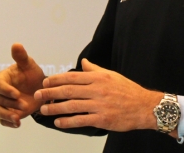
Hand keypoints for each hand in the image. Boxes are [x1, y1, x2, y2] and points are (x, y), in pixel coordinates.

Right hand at [0, 43, 45, 127]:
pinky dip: (8, 123)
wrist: (39, 89)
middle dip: (10, 103)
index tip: (17, 94)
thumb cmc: (32, 74)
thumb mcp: (29, 65)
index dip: (6, 90)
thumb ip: (21, 57)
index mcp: (2, 78)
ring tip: (17, 119)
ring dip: (7, 115)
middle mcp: (0, 91)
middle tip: (24, 105)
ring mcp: (3, 103)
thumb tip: (16, 44)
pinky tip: (17, 124)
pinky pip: (3, 120)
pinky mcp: (8, 113)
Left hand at [33, 58, 162, 132]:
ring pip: (72, 105)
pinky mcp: (102, 119)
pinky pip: (81, 120)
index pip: (72, 77)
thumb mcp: (111, 75)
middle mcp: (97, 90)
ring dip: (55, 107)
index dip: (56, 80)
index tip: (45, 83)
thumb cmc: (128, 90)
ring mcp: (99, 105)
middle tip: (38, 95)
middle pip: (68, 90)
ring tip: (44, 109)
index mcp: (98, 78)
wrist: (145, 107)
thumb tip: (83, 62)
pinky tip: (58, 122)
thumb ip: (94, 69)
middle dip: (50, 93)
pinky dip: (68, 122)